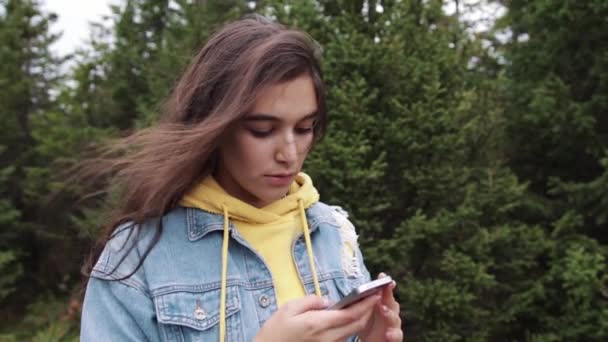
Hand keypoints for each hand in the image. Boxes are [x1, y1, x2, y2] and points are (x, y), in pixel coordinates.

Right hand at [254, 293, 380, 341]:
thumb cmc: (275, 331)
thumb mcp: (288, 308)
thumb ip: (311, 301)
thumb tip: (328, 301)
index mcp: (318, 324)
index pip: (350, 315)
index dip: (365, 305)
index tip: (374, 294)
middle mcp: (327, 338)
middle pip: (356, 325)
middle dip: (367, 312)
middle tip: (372, 298)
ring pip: (351, 333)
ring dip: (359, 320)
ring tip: (362, 306)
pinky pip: (342, 339)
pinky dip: (349, 329)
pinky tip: (346, 320)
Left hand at [358, 273, 402, 341]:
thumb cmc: (367, 326)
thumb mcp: (362, 313)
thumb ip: (359, 303)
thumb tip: (344, 294)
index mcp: (383, 305)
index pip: (385, 293)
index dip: (384, 284)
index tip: (382, 275)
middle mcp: (390, 314)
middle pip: (391, 303)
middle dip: (389, 295)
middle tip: (386, 287)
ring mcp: (393, 326)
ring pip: (395, 318)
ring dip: (390, 314)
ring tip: (383, 309)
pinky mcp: (394, 338)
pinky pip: (397, 336)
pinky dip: (394, 335)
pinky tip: (388, 334)